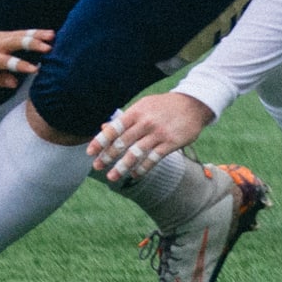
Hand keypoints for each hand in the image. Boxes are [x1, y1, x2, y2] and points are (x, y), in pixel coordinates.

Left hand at [0, 27, 51, 89]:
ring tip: (52, 36)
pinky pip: (21, 32)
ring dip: (37, 35)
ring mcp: (0, 37)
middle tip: (48, 48)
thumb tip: (14, 82)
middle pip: (14, 42)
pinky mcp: (4, 34)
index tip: (34, 69)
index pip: (5, 61)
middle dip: (31, 44)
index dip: (19, 65)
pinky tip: (48, 33)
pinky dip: (35, 32)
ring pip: (20, 35)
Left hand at [87, 93, 214, 183]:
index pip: (114, 128)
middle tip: (97, 166)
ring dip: (122, 167)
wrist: (192, 104)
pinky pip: (153, 159)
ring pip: (136, 153)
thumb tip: (103, 128)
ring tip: (112, 176)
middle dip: (108, 156)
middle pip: (122, 142)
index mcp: (136, 112)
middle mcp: (145, 123)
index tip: (90, 152)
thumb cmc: (162, 106)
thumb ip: (125, 119)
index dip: (100, 141)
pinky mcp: (171, 143)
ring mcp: (158, 134)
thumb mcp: (142, 107)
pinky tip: (135, 174)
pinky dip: (142, 168)